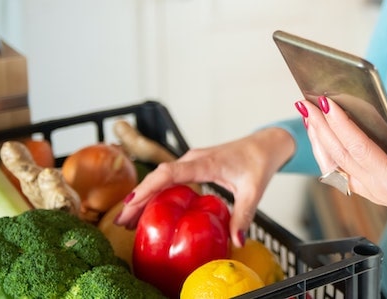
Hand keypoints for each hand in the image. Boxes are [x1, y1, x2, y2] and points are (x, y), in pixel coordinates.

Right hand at [113, 127, 294, 246]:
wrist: (264, 145)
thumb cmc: (258, 162)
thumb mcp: (254, 191)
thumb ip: (244, 216)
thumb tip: (237, 241)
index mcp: (206, 162)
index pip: (170, 172)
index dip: (149, 187)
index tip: (132, 203)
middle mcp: (194, 159)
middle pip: (158, 176)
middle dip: (138, 198)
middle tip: (122, 222)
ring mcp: (192, 161)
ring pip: (161, 176)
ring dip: (144, 196)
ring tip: (128, 220)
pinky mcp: (193, 165)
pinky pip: (168, 178)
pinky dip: (155, 192)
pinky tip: (148, 209)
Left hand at [296, 96, 386, 242]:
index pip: (358, 148)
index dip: (341, 124)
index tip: (327, 102)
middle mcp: (375, 188)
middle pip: (339, 155)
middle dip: (320, 127)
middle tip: (305, 102)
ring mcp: (371, 190)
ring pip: (335, 165)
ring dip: (319, 140)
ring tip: (307, 116)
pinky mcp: (372, 188)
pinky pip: (341, 171)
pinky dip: (328, 153)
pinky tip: (322, 139)